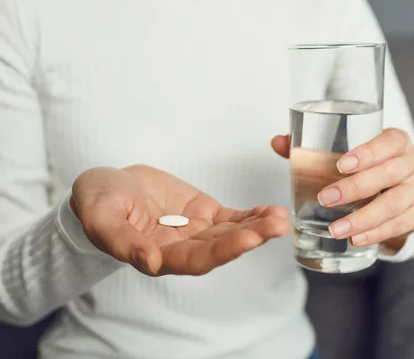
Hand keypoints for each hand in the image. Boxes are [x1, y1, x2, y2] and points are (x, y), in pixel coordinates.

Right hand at [71, 165, 289, 275]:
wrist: (108, 185)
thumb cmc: (98, 203)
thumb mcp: (101, 219)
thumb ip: (122, 242)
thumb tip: (148, 263)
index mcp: (159, 256)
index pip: (196, 260)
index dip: (222, 251)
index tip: (247, 239)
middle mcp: (183, 248)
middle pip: (222, 247)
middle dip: (250, 237)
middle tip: (276, 226)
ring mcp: (197, 231)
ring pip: (232, 232)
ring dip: (258, 226)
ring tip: (281, 218)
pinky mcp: (205, 213)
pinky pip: (233, 217)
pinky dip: (253, 215)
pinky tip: (272, 212)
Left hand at [271, 129, 413, 250]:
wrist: (400, 187)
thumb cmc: (367, 167)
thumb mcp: (345, 155)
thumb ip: (311, 148)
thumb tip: (278, 142)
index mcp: (397, 141)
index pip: (389, 141)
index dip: (368, 152)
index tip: (341, 165)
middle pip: (391, 173)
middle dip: (356, 188)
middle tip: (325, 199)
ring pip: (397, 203)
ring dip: (365, 218)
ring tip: (337, 229)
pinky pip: (404, 224)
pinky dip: (378, 233)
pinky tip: (357, 239)